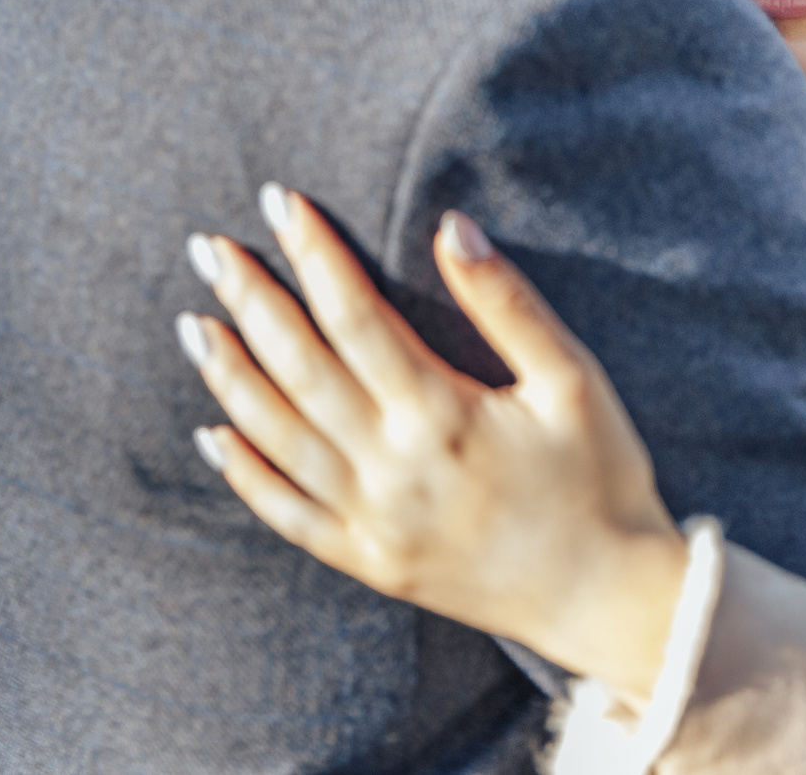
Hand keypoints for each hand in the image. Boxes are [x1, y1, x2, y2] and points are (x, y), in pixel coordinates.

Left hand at [178, 187, 688, 709]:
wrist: (611, 602)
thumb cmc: (601, 481)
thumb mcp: (573, 380)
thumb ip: (507, 303)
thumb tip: (452, 227)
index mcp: (443, 414)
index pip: (355, 314)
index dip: (313, 253)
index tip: (279, 202)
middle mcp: (394, 469)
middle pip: (299, 369)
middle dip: (250, 301)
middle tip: (208, 249)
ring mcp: (375, 523)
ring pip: (279, 440)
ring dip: (230, 378)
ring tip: (194, 325)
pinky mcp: (371, 563)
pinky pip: (289, 516)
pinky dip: (246, 475)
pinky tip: (213, 434)